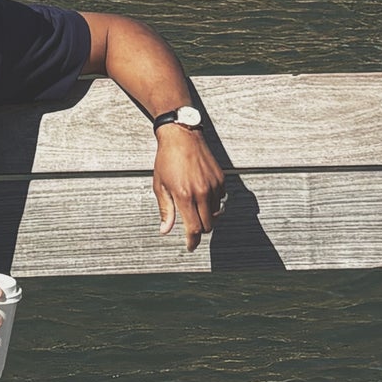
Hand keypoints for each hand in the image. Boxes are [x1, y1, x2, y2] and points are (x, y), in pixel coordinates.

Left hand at [151, 122, 229, 249]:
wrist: (181, 136)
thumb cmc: (167, 159)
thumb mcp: (160, 185)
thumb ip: (165, 210)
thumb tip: (165, 230)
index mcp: (185, 196)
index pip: (194, 228)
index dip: (192, 241)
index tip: (190, 246)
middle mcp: (202, 192)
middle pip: (208, 225)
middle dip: (200, 230)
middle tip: (192, 227)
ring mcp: (213, 185)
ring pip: (216, 213)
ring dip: (208, 216)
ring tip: (196, 208)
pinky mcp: (221, 178)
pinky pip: (221, 199)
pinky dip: (214, 203)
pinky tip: (203, 195)